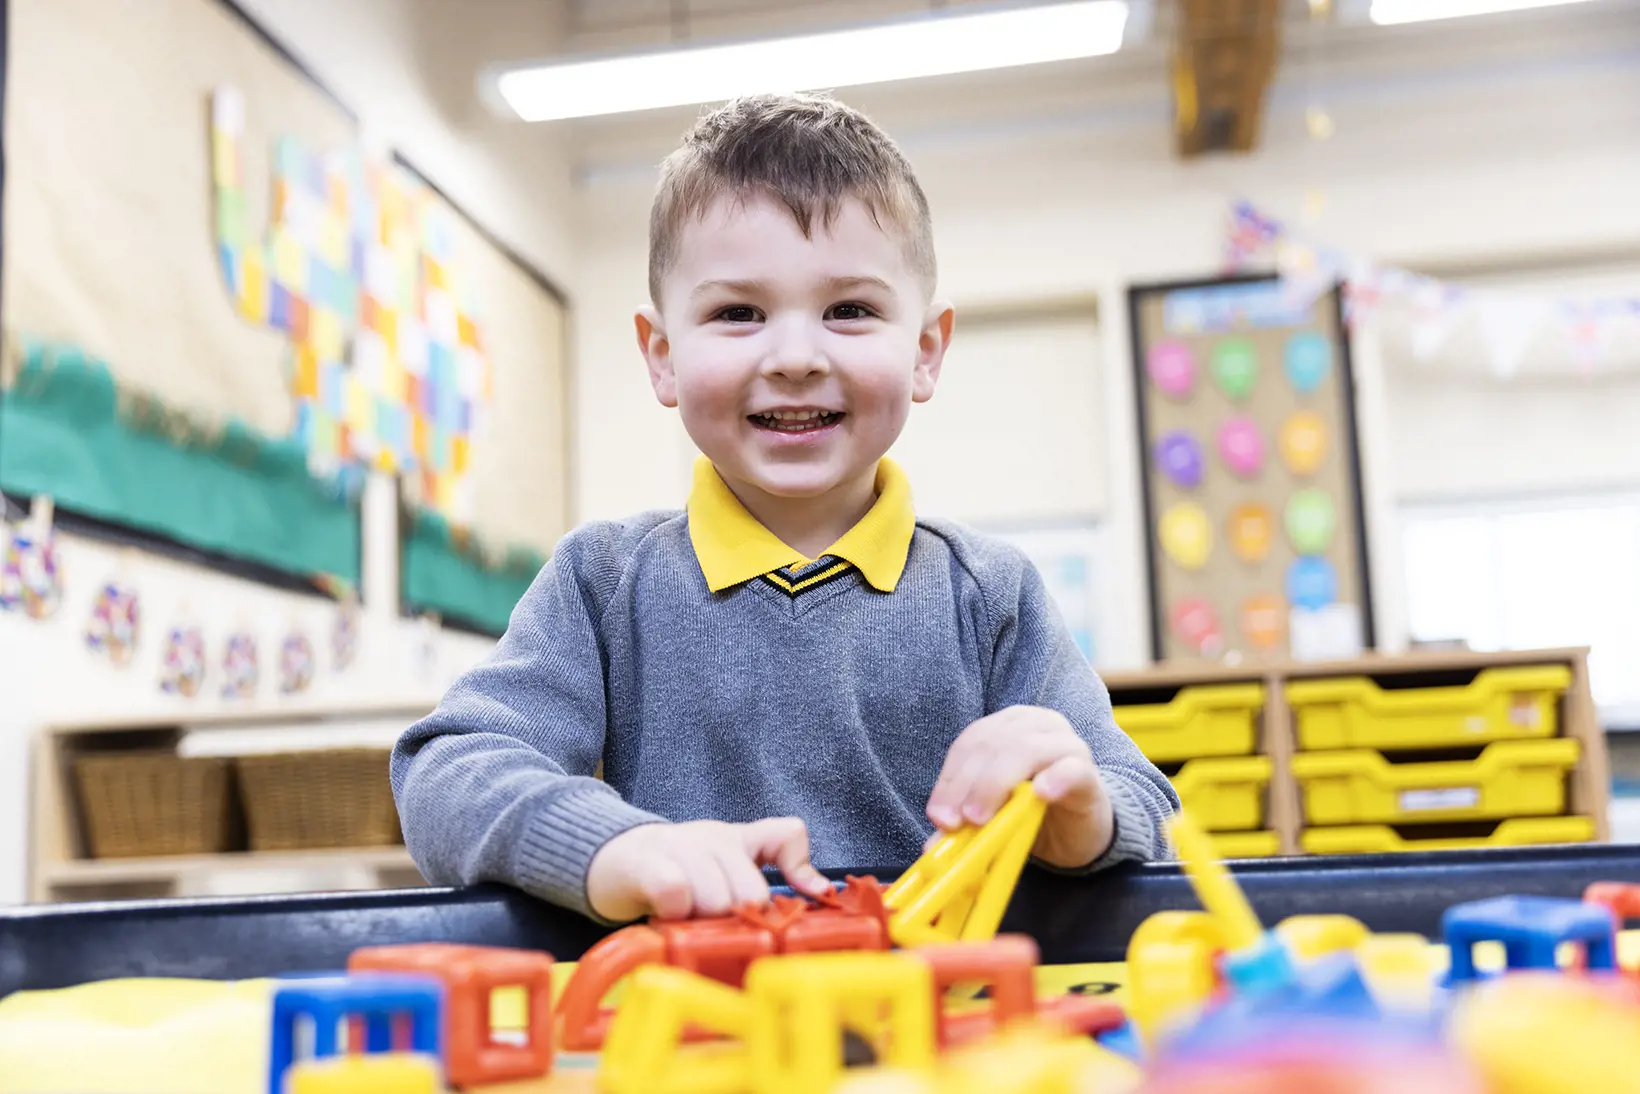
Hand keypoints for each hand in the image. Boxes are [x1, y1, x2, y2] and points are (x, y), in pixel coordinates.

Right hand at [586, 817, 831, 922]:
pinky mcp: (645, 863)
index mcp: (735, 839)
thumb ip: (767, 872)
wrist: (608, 858)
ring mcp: (679, 846)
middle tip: (714, 926)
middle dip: (736, 920)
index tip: (805, 900)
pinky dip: (675, 913)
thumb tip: (820, 891)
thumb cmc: (673, 871)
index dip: (799, 870)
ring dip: (703, 922)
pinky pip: (676, 893)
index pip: (785, 835)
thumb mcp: (722, 868)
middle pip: (750, 890)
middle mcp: (712, 837)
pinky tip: (667, 918)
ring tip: (686, 923)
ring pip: (716, 896)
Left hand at [925, 706, 1114, 869]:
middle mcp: (1037, 725)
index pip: (971, 743)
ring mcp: (1066, 745)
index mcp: (1009, 725)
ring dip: (997, 784)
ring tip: (982, 819)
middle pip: (993, 744)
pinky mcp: (1088, 773)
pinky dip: (1054, 780)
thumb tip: (932, 846)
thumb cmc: (1034, 813)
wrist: (1082, 827)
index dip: (950, 778)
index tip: (939, 815)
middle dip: (969, 784)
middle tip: (958, 822)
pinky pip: (1071, 770)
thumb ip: (964, 822)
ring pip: (1026, 751)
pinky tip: (1041, 795)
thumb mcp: (993, 815)